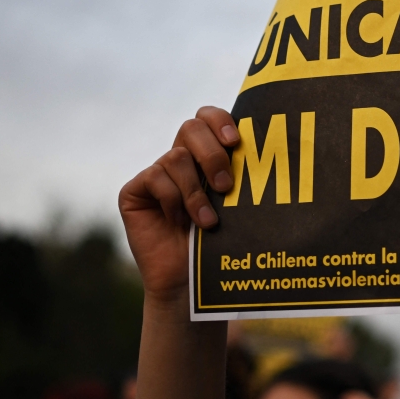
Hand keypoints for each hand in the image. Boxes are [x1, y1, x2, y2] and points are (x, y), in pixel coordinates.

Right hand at [118, 107, 238, 307]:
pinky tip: (180, 223)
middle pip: (191, 128)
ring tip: (208, 222)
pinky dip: (173, 201)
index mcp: (205, 156)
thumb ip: (239, 175)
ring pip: (176, 158)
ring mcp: (156, 174)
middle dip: (212, 154)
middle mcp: (180, 159)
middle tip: (225, 187)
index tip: (237, 142)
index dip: (220, 120)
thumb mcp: (235, 205)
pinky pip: (156, 178)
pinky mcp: (134, 190)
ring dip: (195, 192)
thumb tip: (265, 148)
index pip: (207, 117)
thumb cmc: (221, 244)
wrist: (192, 281)